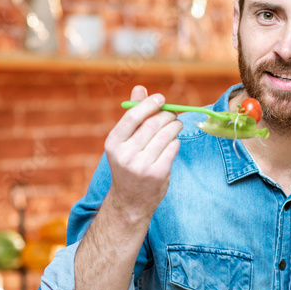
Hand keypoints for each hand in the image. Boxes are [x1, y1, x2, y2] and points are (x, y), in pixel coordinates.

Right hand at [102, 86, 182, 222]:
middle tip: (173, 114)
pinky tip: (173, 142)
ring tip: (177, 125)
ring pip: (165, 135)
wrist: (130, 201)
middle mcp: (125, 154)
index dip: (149, 104)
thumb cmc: (129, 165)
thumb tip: (140, 88)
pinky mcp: (157, 173)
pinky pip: (172, 148)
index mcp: (113, 143)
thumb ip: (133, 116)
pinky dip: (176, 142)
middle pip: (152, 124)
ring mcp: (141, 165)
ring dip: (175, 126)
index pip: (132, 117)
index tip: (160, 98)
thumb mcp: (124, 142)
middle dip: (167, 115)